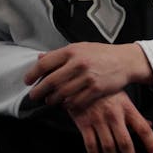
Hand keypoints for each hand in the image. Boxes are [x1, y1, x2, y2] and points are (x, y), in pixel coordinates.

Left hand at [25, 42, 152, 110]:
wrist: (126, 61)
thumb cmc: (102, 54)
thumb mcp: (81, 48)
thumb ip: (61, 54)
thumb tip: (40, 58)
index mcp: (72, 51)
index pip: (45, 64)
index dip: (32, 74)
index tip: (27, 81)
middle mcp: (79, 63)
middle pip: (51, 81)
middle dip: (39, 91)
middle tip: (34, 96)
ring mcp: (88, 77)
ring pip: (62, 93)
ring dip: (53, 100)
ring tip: (50, 101)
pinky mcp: (97, 89)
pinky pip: (77, 101)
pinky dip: (68, 105)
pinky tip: (66, 104)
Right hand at [68, 91, 152, 152]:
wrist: (80, 82)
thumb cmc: (105, 93)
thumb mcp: (123, 99)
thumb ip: (135, 114)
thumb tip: (149, 125)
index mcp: (127, 109)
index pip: (143, 128)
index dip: (151, 143)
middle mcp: (114, 115)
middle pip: (125, 142)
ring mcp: (98, 120)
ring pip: (108, 146)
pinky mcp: (84, 123)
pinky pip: (90, 144)